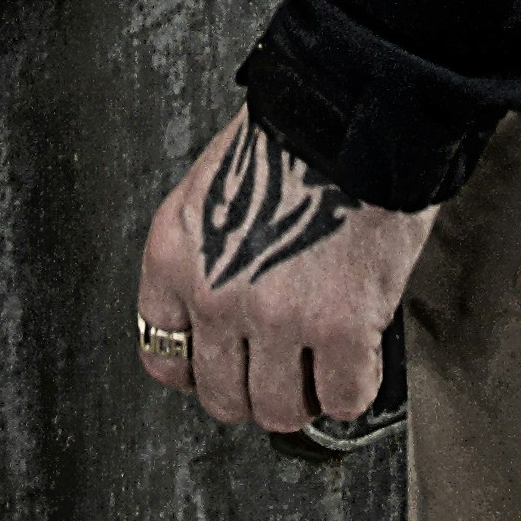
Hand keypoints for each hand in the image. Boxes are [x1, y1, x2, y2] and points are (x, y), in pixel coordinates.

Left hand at [134, 111, 435, 437]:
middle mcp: (214, 296)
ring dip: (304, 399)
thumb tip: (226, 312)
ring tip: (321, 374)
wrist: (353, 110)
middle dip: (254, 391)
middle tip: (282, 373)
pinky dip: (352, 390)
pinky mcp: (341, 327)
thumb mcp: (208, 190)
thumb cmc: (290, 136)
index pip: (162, 356)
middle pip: (221, 397)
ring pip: (279, 410)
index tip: (225, 365)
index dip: (200, 369)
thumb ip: (204, 256)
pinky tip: (358, 364)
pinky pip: (342, 397)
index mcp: (172, 258)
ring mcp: (277, 318)